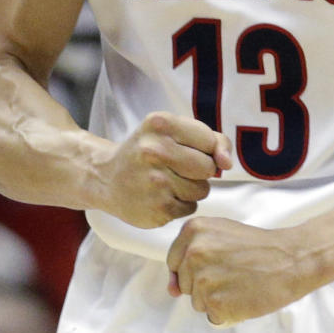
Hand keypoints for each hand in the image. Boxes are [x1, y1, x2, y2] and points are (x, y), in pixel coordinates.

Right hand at [96, 111, 231, 228]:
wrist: (106, 178)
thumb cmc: (149, 152)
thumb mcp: (174, 132)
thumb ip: (212, 140)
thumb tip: (227, 164)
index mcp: (160, 124)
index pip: (209, 140)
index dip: (203, 149)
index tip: (183, 150)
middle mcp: (154, 151)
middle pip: (208, 167)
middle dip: (199, 170)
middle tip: (174, 168)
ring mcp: (155, 182)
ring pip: (202, 189)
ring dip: (191, 189)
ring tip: (166, 182)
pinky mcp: (157, 208)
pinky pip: (191, 208)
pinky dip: (181, 205)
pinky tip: (160, 197)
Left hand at [166, 217, 316, 324]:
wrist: (292, 259)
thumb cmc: (259, 248)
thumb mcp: (221, 236)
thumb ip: (191, 256)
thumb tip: (171, 290)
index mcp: (193, 230)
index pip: (175, 263)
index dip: (198, 268)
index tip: (220, 264)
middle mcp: (193, 252)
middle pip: (186, 284)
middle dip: (207, 284)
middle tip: (235, 272)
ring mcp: (203, 279)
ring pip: (198, 302)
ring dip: (217, 299)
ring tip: (241, 283)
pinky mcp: (215, 302)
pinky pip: (212, 316)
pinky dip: (228, 312)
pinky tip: (244, 296)